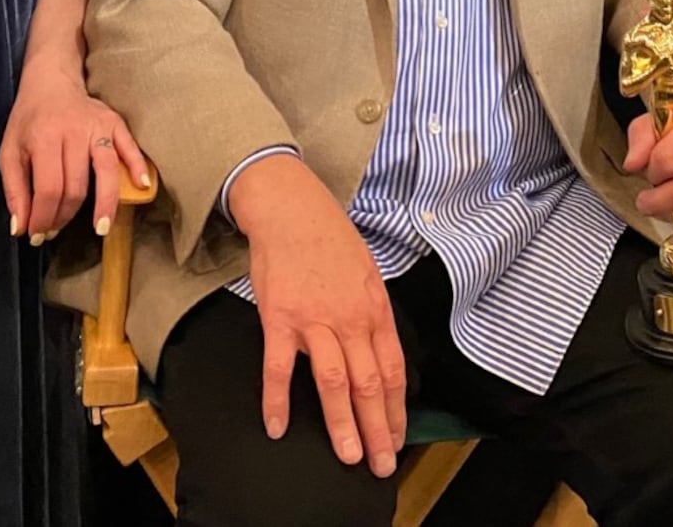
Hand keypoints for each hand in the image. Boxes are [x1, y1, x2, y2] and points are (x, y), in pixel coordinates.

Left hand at [0, 65, 148, 244]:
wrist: (52, 81)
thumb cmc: (28, 120)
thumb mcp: (9, 152)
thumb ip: (14, 190)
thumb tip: (20, 228)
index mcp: (44, 138)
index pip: (48, 188)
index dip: (43, 217)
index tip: (36, 235)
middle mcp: (73, 132)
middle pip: (76, 186)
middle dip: (65, 216)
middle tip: (55, 231)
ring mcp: (98, 127)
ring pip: (106, 171)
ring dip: (105, 204)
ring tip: (101, 228)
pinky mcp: (115, 122)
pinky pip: (130, 147)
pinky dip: (138, 166)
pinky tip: (142, 186)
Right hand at [230, 154, 405, 478]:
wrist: (292, 207)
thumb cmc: (329, 238)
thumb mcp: (367, 271)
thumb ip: (372, 313)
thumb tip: (379, 351)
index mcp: (374, 308)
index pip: (392, 369)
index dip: (396, 408)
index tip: (396, 438)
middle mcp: (350, 317)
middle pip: (368, 383)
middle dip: (377, 429)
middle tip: (379, 464)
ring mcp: (314, 319)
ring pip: (333, 382)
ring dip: (342, 424)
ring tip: (347, 456)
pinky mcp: (280, 318)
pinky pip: (279, 368)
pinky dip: (277, 401)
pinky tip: (276, 427)